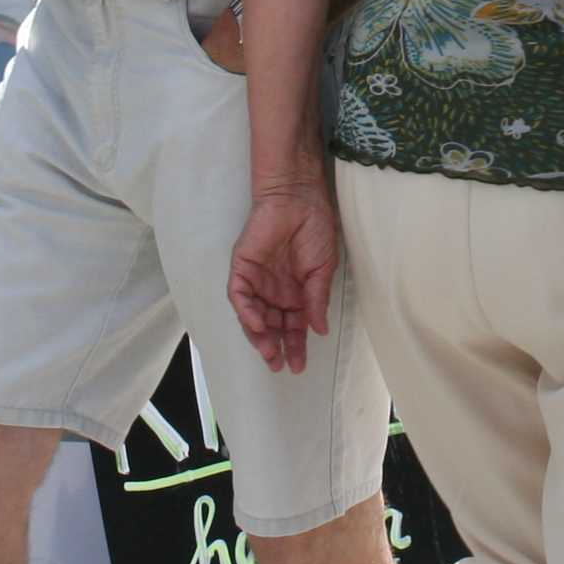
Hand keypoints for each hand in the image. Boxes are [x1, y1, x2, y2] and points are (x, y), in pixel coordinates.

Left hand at [226, 180, 340, 374]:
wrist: (299, 198)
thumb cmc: (314, 228)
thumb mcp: (323, 270)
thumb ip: (317, 300)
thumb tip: (319, 330)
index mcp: (295, 293)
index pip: (292, 326)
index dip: (296, 346)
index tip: (299, 365)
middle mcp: (274, 290)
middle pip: (272, 326)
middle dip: (275, 347)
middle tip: (280, 364)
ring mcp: (257, 280)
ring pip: (253, 315)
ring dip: (259, 335)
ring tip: (269, 351)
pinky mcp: (242, 267)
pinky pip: (240, 295)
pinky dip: (246, 311)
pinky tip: (258, 324)